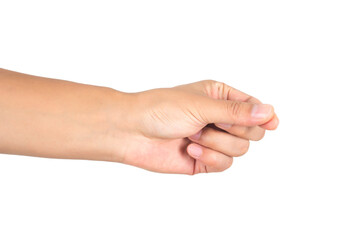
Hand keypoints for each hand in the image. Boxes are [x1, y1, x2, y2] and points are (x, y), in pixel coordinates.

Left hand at [113, 80, 278, 173]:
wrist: (132, 132)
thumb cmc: (160, 109)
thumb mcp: (201, 106)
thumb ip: (236, 112)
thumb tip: (268, 112)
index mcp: (220, 97)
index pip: (253, 107)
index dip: (264, 116)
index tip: (272, 124)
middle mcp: (219, 118)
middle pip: (252, 132)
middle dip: (234, 130)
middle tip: (214, 124)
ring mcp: (213, 140)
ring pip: (240, 150)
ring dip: (217, 144)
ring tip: (194, 135)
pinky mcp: (205, 159)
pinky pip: (225, 164)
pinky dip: (210, 157)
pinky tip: (191, 149)